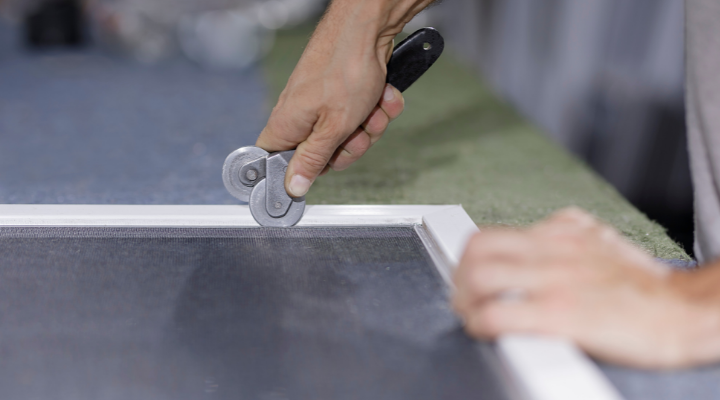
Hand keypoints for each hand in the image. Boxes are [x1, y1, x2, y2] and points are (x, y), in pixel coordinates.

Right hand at [255, 0, 431, 196]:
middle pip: (325, 156)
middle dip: (351, 146)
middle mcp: (301, 116)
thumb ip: (313, 161)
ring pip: (350, 138)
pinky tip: (380, 95)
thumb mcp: (333, 128)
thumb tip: (293, 187)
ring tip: (370, 106)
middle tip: (355, 131)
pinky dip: (377, 108)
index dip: (300, 173)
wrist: (369, 29)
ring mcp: (324, 106)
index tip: (318, 172)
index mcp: (285, 126)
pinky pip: (363, 118)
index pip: (277, 165)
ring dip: (369, 125)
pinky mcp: (345, 96)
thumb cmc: (345, 68)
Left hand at [452, 207, 719, 368]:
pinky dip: (481, 323)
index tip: (468, 279)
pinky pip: (497, 313)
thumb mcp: (602, 240)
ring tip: (473, 316)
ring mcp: (553, 281)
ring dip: (465, 301)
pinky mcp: (559, 314)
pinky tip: (488, 331)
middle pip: (476, 250)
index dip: (469, 260)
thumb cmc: (643, 284)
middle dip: (459, 278)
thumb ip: (568, 232)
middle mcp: (552, 250)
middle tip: (464, 300)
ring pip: (479, 277)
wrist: (682, 312)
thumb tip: (543, 229)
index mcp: (561, 233)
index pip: (491, 235)